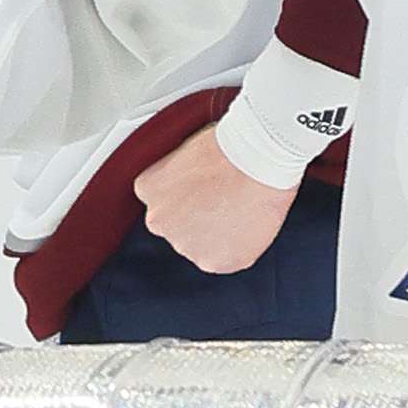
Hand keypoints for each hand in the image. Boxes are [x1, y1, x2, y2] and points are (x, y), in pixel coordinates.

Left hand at [138, 124, 299, 270]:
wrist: (258, 160)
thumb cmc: (230, 145)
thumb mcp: (188, 151)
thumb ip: (180, 177)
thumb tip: (193, 187)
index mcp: (148, 189)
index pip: (163, 201)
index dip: (188, 195)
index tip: (207, 189)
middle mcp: (159, 222)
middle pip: (180, 226)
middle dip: (200, 217)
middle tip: (227, 198)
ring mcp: (186, 245)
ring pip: (203, 244)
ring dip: (219, 233)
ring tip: (243, 208)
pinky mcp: (217, 262)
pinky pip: (228, 258)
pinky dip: (241, 246)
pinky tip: (251, 223)